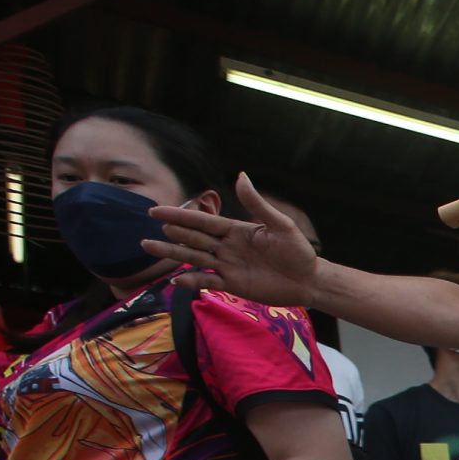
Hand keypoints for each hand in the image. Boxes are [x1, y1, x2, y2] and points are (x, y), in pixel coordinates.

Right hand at [146, 175, 320, 302]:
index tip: (157, 211)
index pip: (202, 221)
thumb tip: (241, 175)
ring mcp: (227, 266)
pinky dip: (192, 281)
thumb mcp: (281, 225)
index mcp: (235, 230)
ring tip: (149, 247)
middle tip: (151, 228)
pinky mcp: (232, 284)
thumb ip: (258, 204)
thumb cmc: (297, 251)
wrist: (309, 280)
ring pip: (194, 258)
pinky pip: (207, 281)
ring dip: (173, 253)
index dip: (180, 216)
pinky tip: (176, 280)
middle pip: (194, 238)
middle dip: (173, 233)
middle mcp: (226, 246)